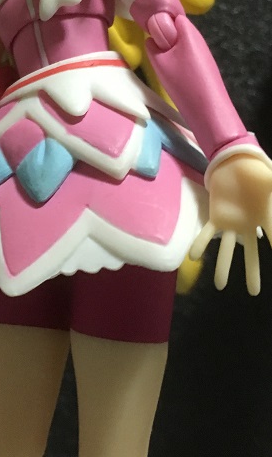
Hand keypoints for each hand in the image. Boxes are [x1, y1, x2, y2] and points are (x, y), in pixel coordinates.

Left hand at [190, 154, 271, 294]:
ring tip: (220, 286)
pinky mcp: (216, 216)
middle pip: (251, 254)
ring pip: (227, 249)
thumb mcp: (271, 179)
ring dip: (223, 267)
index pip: (271, 238)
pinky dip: (200, 244)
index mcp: (265, 219)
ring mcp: (231, 223)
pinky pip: (207, 233)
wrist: (235, 163)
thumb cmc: (256, 172)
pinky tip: (192, 257)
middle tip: (253, 293)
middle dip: (251, 272)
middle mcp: (248, 226)